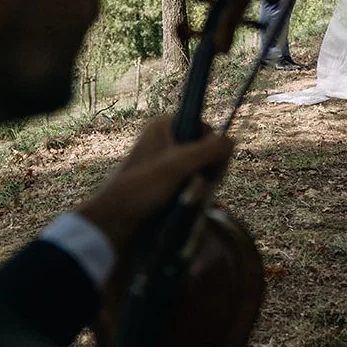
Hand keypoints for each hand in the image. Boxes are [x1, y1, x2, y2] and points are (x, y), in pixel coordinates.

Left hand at [77, 117, 233, 262]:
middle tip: (200, 187)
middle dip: (208, 170)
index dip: (212, 147)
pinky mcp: (166, 182)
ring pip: (201, 169)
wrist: (115, 220)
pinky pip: (191, 183)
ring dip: (202, 185)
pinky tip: (190, 203)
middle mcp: (166, 140)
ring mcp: (166, 162)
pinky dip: (195, 193)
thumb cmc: (141, 189)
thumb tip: (232, 141)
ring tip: (192, 198)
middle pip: (206, 150)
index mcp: (164, 126)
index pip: (205, 128)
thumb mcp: (177, 166)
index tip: (209, 168)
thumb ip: (208, 150)